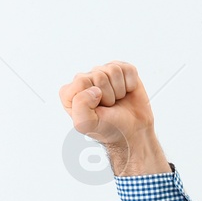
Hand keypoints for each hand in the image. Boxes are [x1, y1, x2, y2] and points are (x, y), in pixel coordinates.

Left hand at [58, 61, 169, 176]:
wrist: (130, 131)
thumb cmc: (107, 128)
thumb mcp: (86, 124)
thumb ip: (80, 106)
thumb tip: (94, 89)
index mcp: (70, 93)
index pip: (81, 81)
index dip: (93, 97)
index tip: (97, 109)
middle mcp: (85, 80)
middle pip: (99, 75)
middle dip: (108, 95)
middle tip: (109, 106)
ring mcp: (103, 73)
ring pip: (114, 70)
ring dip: (119, 90)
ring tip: (116, 100)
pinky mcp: (120, 70)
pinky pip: (128, 69)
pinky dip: (131, 84)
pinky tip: (126, 92)